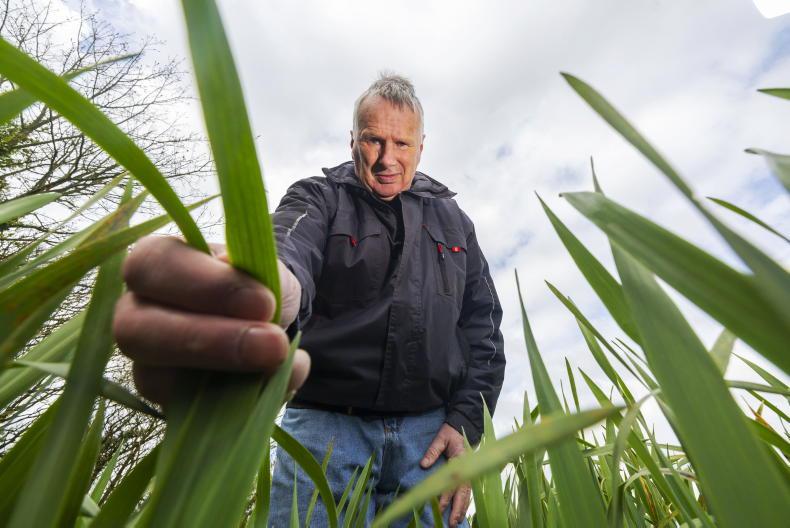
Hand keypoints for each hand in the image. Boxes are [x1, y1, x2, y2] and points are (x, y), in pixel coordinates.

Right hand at [113, 235, 308, 405]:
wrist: (268, 321)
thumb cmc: (254, 285)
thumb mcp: (265, 270)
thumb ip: (259, 279)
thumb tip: (251, 304)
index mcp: (155, 262)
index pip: (152, 266)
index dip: (206, 286)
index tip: (263, 302)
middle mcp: (134, 312)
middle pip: (135, 330)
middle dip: (208, 341)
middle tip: (273, 345)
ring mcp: (144, 362)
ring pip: (154, 380)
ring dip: (223, 379)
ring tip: (279, 365)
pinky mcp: (165, 401)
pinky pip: (188, 412)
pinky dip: (242, 403)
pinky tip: (279, 384)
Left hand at [420, 423, 470, 526]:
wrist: (463, 426)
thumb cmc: (451, 433)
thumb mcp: (441, 438)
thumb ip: (432, 451)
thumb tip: (423, 465)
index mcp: (459, 461)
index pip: (452, 484)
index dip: (445, 497)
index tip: (439, 508)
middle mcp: (466, 470)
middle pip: (463, 494)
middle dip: (457, 509)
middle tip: (451, 523)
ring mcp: (468, 472)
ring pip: (467, 495)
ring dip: (462, 508)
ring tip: (456, 521)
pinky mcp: (468, 473)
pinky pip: (468, 491)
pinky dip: (465, 502)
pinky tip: (461, 511)